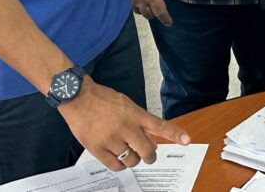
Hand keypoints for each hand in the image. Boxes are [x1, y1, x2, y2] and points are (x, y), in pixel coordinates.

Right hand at [58, 78, 189, 171]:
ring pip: (131, 161)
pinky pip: (115, 166)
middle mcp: (126, 127)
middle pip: (147, 150)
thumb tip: (153, 141)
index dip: (175, 134)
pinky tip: (118, 158)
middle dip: (150, 156)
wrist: (77, 98)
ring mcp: (111, 139)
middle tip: (148, 155)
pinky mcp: (97, 149)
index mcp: (135, 114)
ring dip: (133, 160)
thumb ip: (141, 122)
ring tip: (129, 153)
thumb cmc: (102, 99)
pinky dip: (120, 165)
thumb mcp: (127, 105)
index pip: (160, 125)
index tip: (186, 140)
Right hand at [114, 0, 184, 24]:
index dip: (165, 19)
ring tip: (153, 10)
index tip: (169, 23)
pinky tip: (143, 4)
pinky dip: (139, 8)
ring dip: (147, 13)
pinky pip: (134, 7)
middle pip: (149, 14)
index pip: (160, 12)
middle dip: (156, 16)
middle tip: (162, 14)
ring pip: (140, 12)